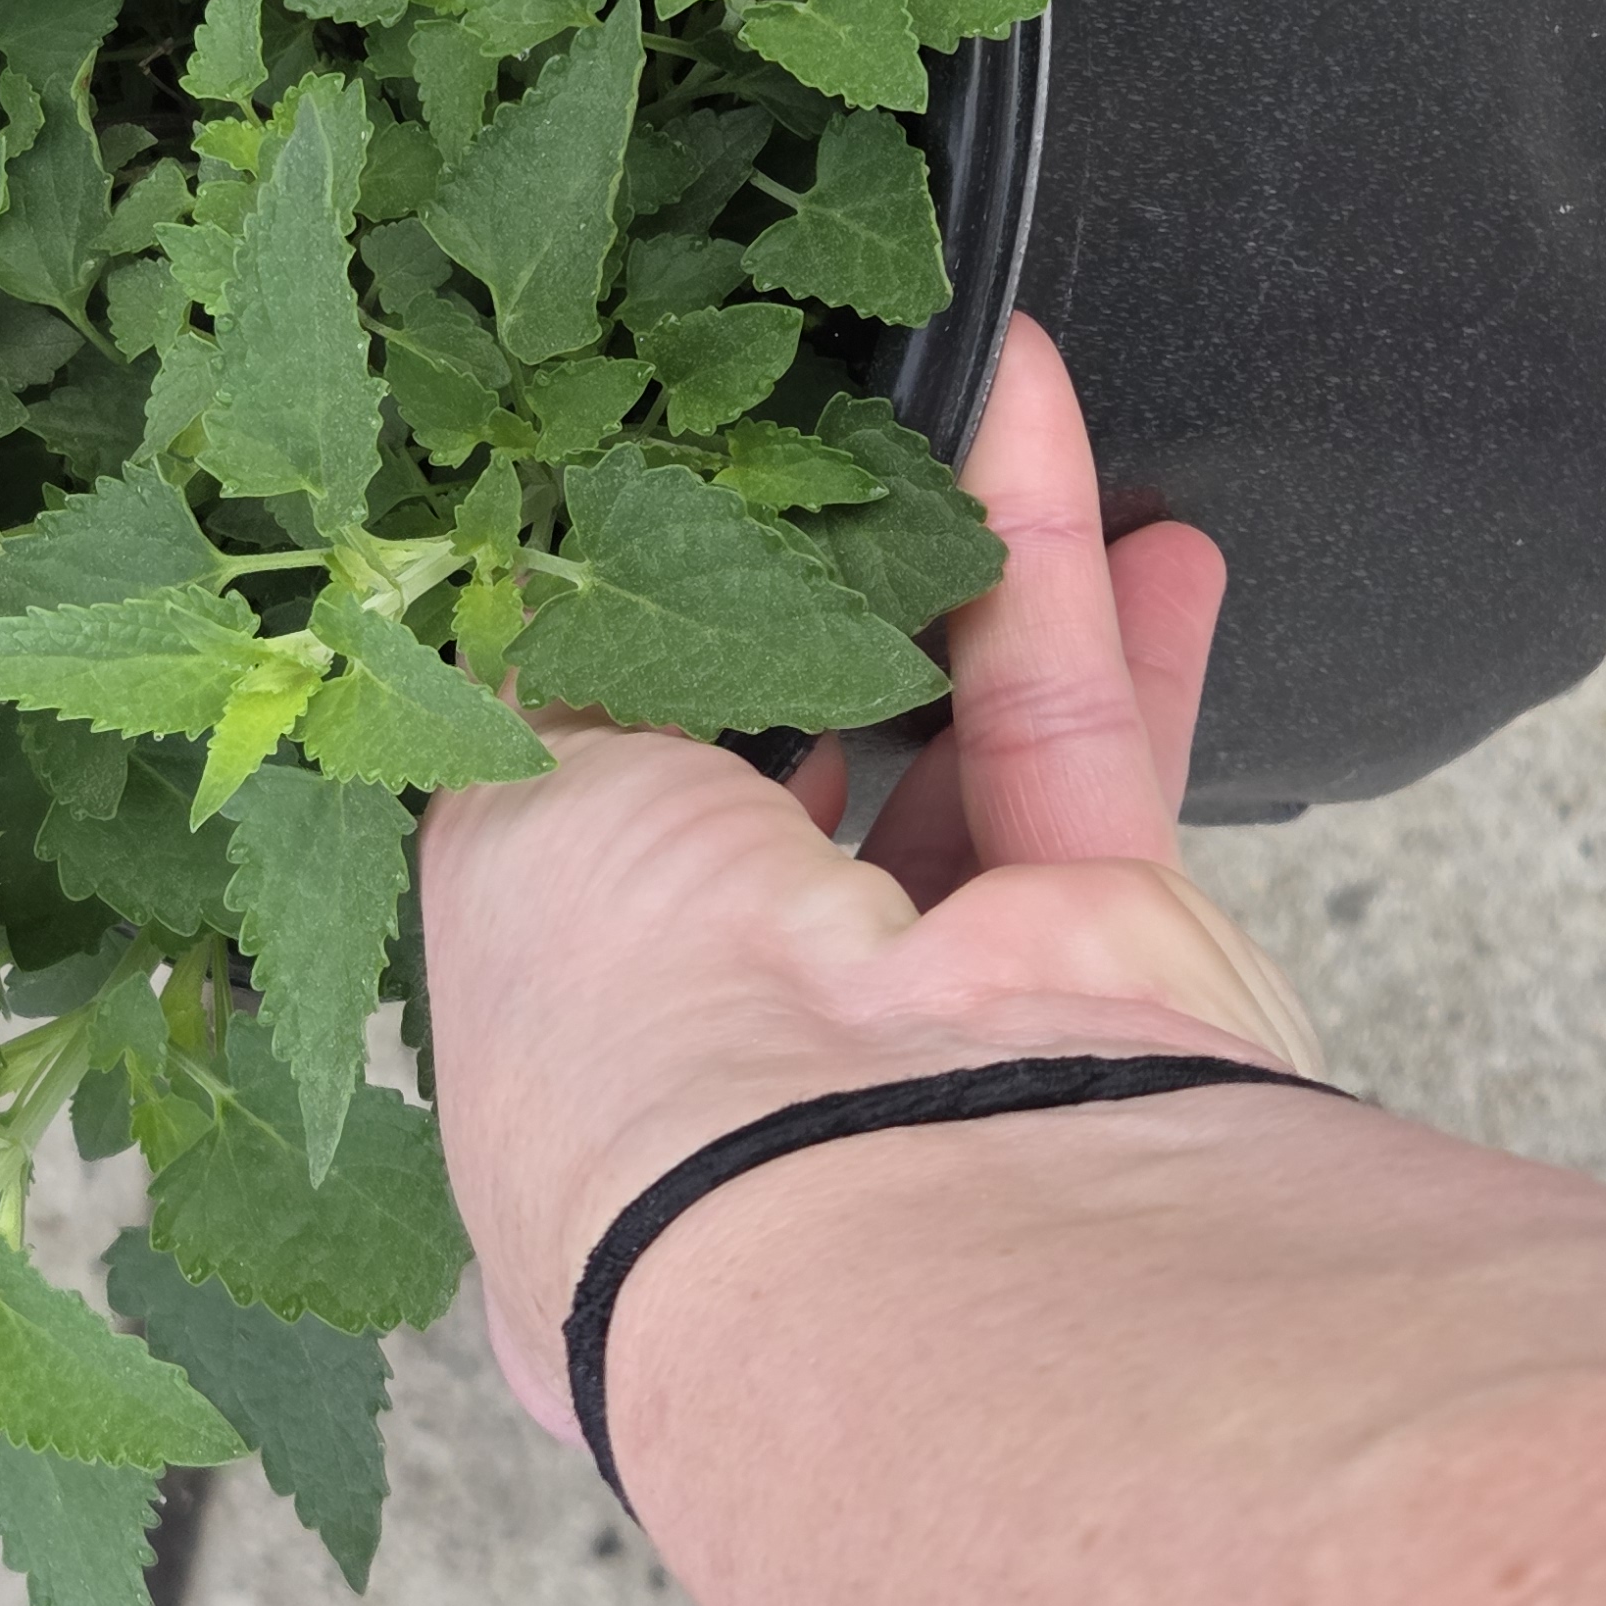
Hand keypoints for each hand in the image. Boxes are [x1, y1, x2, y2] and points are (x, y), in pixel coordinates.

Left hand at [421, 313, 1322, 1440]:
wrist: (903, 1205)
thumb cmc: (639, 1056)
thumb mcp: (502, 829)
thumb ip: (531, 708)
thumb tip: (517, 603)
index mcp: (571, 1096)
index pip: (573, 900)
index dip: (581, 742)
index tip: (586, 586)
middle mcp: (762, 1078)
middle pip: (776, 821)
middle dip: (778, 653)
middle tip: (763, 485)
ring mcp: (945, 1025)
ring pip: (941, 754)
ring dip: (936, 574)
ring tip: (913, 410)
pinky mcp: (1103, 956)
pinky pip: (1072, 723)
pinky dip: (1062, 559)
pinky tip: (1036, 399)